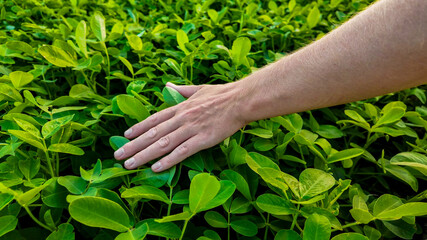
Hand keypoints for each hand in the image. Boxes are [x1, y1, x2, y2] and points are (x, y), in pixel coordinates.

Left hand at [113, 82, 246, 171]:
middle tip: (118, 155)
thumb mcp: (198, 89)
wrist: (241, 100)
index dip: (138, 128)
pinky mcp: (202, 139)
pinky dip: (168, 160)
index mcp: (180, 107)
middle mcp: (181, 118)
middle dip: (133, 145)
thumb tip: (168, 86)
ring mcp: (191, 129)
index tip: (125, 136)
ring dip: (144, 155)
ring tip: (129, 164)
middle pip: (153, 134)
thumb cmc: (222, 95)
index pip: (154, 119)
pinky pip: (182, 152)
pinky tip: (156, 168)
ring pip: (163, 144)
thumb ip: (181, 90)